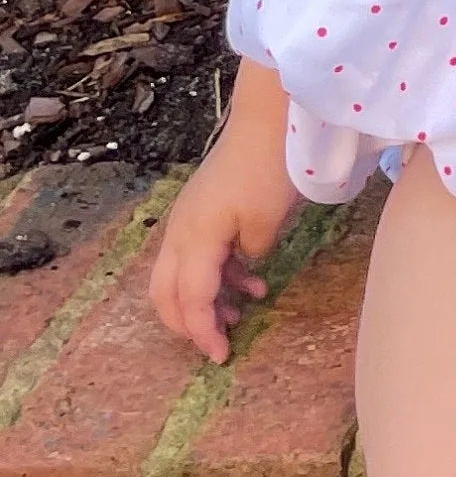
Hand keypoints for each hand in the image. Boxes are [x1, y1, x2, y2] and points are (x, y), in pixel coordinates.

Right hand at [148, 83, 302, 362]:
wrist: (265, 120)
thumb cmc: (268, 169)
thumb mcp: (265, 221)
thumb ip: (250, 255)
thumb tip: (245, 268)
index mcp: (193, 239)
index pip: (190, 299)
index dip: (202, 331)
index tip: (221, 357)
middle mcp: (180, 232)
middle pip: (167, 293)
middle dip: (188, 323)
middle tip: (217, 342)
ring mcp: (188, 219)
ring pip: (180, 275)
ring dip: (207, 299)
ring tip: (244, 312)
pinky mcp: (202, 210)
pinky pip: (199, 255)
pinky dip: (219, 274)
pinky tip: (252, 282)